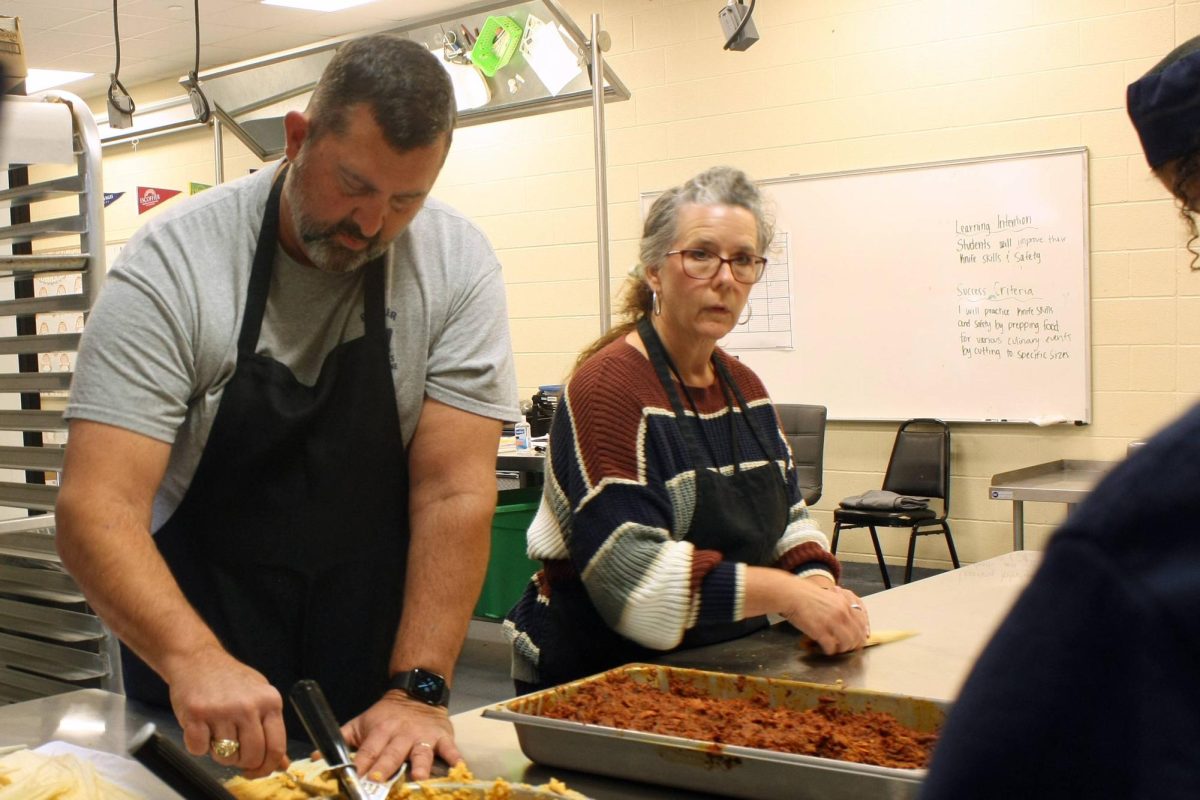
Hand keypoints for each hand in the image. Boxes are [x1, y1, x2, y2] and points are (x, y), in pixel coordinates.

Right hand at [167, 645, 286, 777]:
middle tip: (233, 751)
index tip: (257, 772)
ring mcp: (222, 710)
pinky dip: (197, 746)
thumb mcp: (259, 697)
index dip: (266, 767)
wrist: (197, 660)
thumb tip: (282, 763)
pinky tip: (200, 728)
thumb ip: (271, 729)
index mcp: (270, 701)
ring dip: (218, 752)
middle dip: (241, 762)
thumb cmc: (229, 681)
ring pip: (225, 756)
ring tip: (215, 731)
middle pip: (251, 756)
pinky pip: (198, 750)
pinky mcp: (196, 714)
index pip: (276, 747)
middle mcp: (248, 705)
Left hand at [340, 690, 459, 781]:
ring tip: (419, 778)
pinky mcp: (442, 737)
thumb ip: (341, 740)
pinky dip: (454, 758)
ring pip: (420, 752)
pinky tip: (458, 767)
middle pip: (392, 752)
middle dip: (386, 767)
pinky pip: (450, 748)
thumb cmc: (386, 715)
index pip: (369, 749)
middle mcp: (401, 733)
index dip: (362, 763)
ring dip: (420, 765)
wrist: (417, 693)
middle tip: (378, 781)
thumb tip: (315, 758)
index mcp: (380, 729)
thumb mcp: (361, 723)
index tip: (355, 777)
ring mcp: (423, 736)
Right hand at [781, 580, 869, 654]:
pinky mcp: (820, 631)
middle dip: (853, 645)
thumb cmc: (807, 595)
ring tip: (835, 649)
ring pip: (846, 644)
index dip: (861, 635)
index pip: (862, 624)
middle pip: (857, 636)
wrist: (791, 595)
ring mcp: (831, 623)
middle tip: (846, 648)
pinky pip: (831, 647)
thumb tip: (848, 623)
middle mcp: (841, 613)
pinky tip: (824, 649)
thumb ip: (840, 608)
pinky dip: (829, 651)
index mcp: (845, 604)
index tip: (857, 641)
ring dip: (842, 649)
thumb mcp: (830, 597)